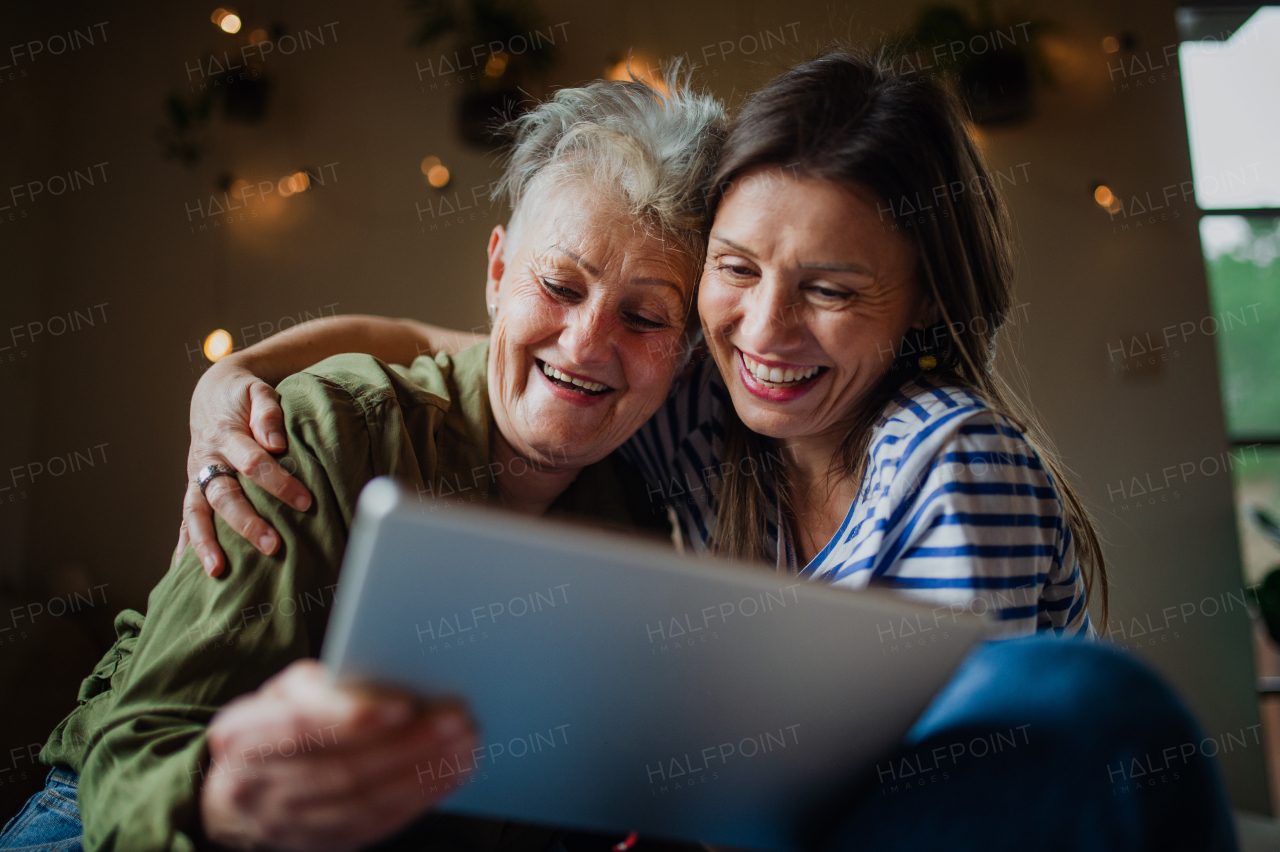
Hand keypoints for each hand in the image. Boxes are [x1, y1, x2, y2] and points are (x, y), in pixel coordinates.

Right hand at [178, 357, 312, 576]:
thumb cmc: (244, 396)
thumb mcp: (257, 391)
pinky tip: (184, 570)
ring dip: (206, 543)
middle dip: (247, 523)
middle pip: (224, 495)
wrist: (213, 393)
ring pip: (196, 512)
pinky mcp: (193, 489)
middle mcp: (207, 460)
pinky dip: (184, 543)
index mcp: (225, 435)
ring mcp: (196, 477)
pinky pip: (185, 519)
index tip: (306, 502)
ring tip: (218, 571)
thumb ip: (268, 412)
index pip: (253, 463)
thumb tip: (275, 443)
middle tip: (273, 545)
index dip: (279, 483)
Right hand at [200, 660, 477, 851]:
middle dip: (406, 745)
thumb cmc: (274, 726)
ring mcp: (287, 825)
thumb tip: (384, 678)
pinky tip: (449, 775)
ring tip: (463, 745)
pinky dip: (417, 799)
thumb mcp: (280, 694)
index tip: (404, 704)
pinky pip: (374, 826)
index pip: (299, 728)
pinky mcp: (319, 845)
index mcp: (242, 736)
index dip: (352, 718)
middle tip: (455, 720)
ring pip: (363, 803)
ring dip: (421, 774)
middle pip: (341, 770)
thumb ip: (321, 686)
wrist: (236, 797)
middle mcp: (257, 787)